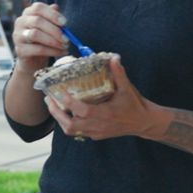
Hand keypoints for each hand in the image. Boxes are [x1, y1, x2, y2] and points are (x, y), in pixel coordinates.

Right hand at [13, 3, 70, 70]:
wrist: (33, 59)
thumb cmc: (43, 39)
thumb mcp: (49, 26)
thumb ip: (52, 17)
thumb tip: (56, 7)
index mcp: (28, 13)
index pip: (38, 7)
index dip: (52, 14)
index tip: (65, 23)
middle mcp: (20, 22)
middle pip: (37, 21)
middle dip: (54, 30)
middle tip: (67, 38)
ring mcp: (18, 36)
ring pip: (35, 34)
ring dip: (53, 41)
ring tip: (65, 46)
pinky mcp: (20, 50)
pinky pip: (37, 49)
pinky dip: (52, 51)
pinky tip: (61, 52)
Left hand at [43, 56, 158, 141]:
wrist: (144, 123)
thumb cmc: (135, 105)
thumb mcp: (127, 88)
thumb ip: (119, 73)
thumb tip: (113, 57)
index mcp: (104, 114)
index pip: (81, 110)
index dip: (68, 102)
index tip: (60, 91)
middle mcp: (98, 125)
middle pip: (70, 124)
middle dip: (56, 113)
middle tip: (49, 99)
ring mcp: (96, 132)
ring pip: (71, 131)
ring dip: (60, 120)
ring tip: (53, 106)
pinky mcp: (97, 135)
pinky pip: (78, 132)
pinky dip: (69, 124)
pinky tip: (66, 113)